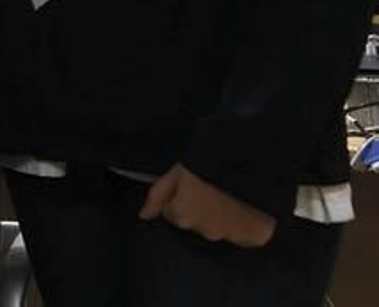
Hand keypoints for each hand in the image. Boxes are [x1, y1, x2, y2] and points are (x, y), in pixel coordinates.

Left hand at [139, 164, 275, 247]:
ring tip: (232, 195)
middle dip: (201, 209)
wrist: (250, 162)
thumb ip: (158, 195)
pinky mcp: (256, 238)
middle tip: (212, 188)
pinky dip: (245, 224)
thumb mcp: (177, 172)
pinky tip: (248, 206)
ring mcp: (232, 237)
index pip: (172, 213)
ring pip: (222, 229)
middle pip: (197, 223)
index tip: (190, 186)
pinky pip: (246, 235)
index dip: (179, 197)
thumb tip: (143, 215)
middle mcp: (206, 232)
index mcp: (183, 216)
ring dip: (223, 218)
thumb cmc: (208, 162)